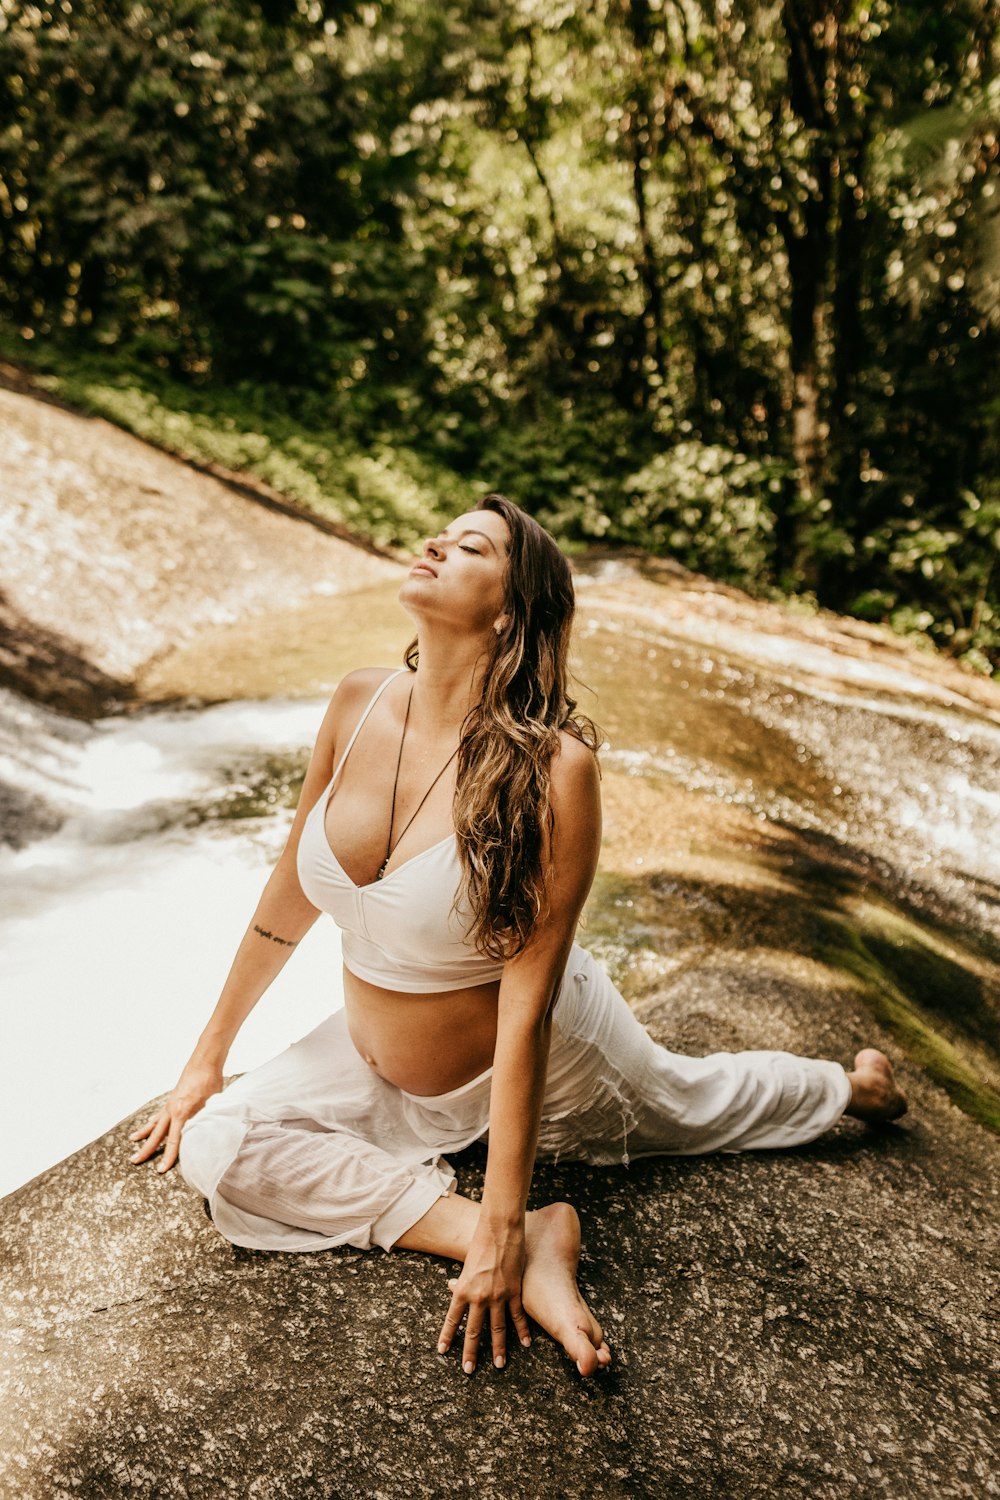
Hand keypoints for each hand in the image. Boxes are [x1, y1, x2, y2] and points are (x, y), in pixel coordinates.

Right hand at [128, 1057, 222, 1172]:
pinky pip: (158, 1115)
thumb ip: (203, 1121)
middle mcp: (172, 1110)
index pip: (174, 1141)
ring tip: (132, 1143)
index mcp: (182, 1113)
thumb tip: (200, 1136)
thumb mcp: (211, 1104)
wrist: (205, 1062)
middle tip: (134, 1162)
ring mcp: (170, 1104)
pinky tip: (146, 1128)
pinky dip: (150, 1123)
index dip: (168, 1157)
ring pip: (154, 1124)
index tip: (160, 1170)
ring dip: (144, 1135)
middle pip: (157, 1135)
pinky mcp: (171, 1100)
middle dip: (146, 1150)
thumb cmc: (210, 1082)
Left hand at [437, 1218, 531, 1373]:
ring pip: (498, 1329)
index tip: (443, 1351)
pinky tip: (526, 1343)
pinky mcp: (515, 1291)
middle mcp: (479, 1297)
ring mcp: (498, 1296)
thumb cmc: (481, 1241)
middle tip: (469, 1370)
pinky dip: (523, 1331)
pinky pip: (518, 1317)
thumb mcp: (466, 1264)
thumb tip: (453, 1288)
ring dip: (499, 1349)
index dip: (447, 1336)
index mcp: (462, 1289)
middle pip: (474, 1331)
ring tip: (500, 1365)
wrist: (500, 1229)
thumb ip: (463, 1280)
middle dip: (471, 1353)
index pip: (453, 1319)